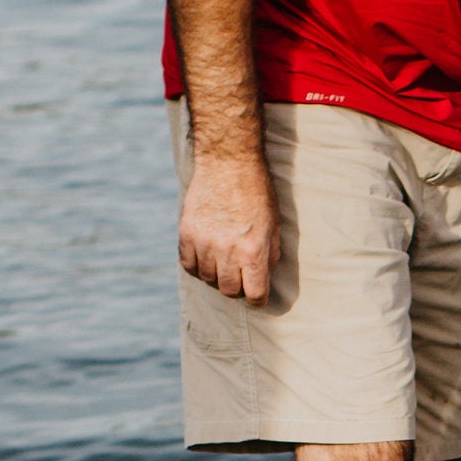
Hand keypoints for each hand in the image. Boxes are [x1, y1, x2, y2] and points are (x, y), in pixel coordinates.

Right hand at [178, 151, 280, 303]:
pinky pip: (188, 264)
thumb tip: (264, 277)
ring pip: (207, 278)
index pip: (254, 294)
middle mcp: (227, 251)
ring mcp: (203, 242)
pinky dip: (197, 265)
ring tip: (223, 262)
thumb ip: (270, 254)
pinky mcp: (186, 232)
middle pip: (229, 291)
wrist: (228, 162)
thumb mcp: (273, 224)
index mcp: (253, 250)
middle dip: (237, 288)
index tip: (257, 296)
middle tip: (240, 278)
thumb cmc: (256, 191)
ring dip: (216, 275)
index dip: (258, 299)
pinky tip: (205, 256)